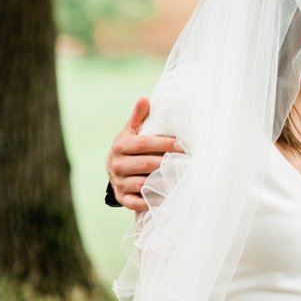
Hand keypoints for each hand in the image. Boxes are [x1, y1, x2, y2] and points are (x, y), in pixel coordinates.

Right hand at [106, 97, 180, 211]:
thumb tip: (145, 99)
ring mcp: (119, 183)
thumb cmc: (128, 147)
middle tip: (188, 163)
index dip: (165, 144)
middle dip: (168, 163)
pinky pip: (137, 202)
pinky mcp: (122, 198)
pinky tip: (167, 197)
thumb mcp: (131, 131)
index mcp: (120, 146)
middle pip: (147, 164)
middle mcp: (117, 165)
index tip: (183, 145)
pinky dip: (151, 201)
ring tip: (182, 179)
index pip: (145, 144)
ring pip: (144, 184)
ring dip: (163, 182)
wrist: (113, 169)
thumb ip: (138, 117)